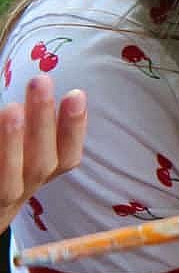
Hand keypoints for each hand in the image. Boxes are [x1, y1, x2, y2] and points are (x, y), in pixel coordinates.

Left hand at [0, 74, 85, 228]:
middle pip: (40, 165)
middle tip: (42, 82)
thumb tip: (39, 89)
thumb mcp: (20, 154)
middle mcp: (22, 190)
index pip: (66, 159)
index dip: (74, 130)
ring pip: (10, 183)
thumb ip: (32, 132)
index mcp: (36, 176)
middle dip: (44, 123)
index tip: (76, 94)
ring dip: (14, 145)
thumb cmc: (1, 171)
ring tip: (13, 109)